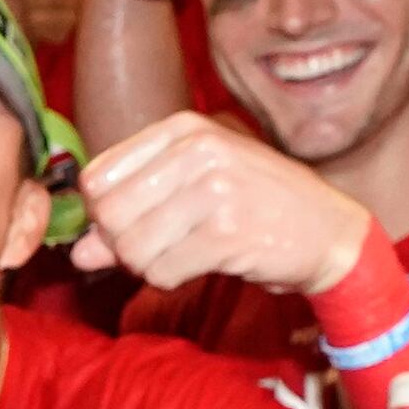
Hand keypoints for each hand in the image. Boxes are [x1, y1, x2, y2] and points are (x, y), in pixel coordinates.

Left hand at [67, 113, 376, 293]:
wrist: (330, 232)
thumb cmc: (258, 207)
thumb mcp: (193, 193)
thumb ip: (130, 218)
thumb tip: (78, 253)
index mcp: (183, 129)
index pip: (97, 177)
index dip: (104, 214)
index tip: (134, 224)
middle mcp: (198, 150)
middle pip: (110, 215)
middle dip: (124, 245)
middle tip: (160, 247)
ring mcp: (214, 189)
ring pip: (132, 247)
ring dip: (149, 266)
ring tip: (184, 254)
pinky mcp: (227, 233)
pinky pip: (162, 271)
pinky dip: (171, 279)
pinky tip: (201, 265)